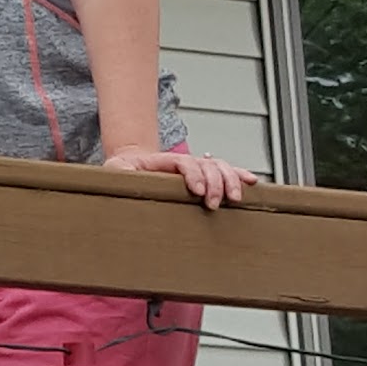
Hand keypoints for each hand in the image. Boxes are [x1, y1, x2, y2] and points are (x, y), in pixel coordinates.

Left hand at [105, 146, 257, 209]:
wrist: (130, 168)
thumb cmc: (122, 172)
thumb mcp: (114, 171)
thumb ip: (118, 173)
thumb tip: (122, 177)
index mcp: (163, 161)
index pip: (184, 162)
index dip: (193, 174)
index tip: (197, 192)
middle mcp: (183, 163)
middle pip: (207, 165)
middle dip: (215, 183)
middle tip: (213, 204)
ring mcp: (195, 168)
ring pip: (220, 167)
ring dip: (230, 181)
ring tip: (234, 199)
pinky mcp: (203, 177)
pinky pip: (226, 172)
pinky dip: (239, 175)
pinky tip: (252, 181)